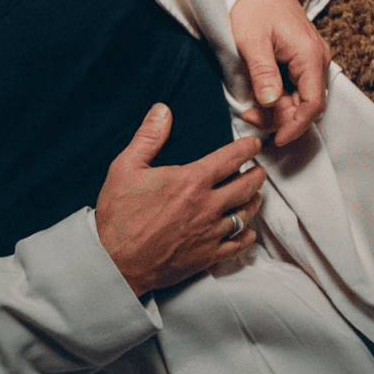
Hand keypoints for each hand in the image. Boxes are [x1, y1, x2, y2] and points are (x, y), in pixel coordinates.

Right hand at [95, 104, 263, 296]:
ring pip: (246, 214)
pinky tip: (246, 231)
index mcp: (191, 181)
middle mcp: (207, 206)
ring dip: (254, 201)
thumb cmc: (118, 216)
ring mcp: (210, 233)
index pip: (231, 158)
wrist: (115, 262)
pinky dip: (247, 235)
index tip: (254, 144)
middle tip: (258, 169)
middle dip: (256, 174)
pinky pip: (238, 244)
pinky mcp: (208, 256)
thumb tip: (162, 110)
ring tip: (255, 195)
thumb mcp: (125, 168)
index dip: (247, 148)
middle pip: (247, 186)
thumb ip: (147, 137)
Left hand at [230, 0, 331, 146]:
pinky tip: (260, 98)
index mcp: (310, 55)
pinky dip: (279, 99)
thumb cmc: (254, 6)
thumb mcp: (252, 41)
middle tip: (251, 118)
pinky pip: (296, 87)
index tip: (277, 139)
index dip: (296, 125)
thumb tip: (271, 102)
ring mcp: (311, 59)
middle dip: (281, 119)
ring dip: (278, 110)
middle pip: (307, 104)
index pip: (313, 103)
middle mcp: (317, 59)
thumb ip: (263, 73)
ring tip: (250, 110)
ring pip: (301, 98)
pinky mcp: (302, 58)